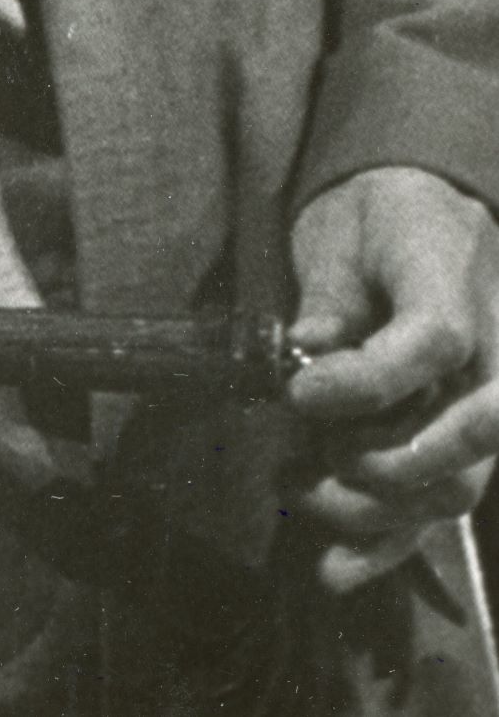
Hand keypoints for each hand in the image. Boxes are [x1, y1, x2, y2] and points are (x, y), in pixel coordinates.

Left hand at [288, 165, 498, 592]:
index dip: (365, 382)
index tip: (300, 393)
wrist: (428, 206)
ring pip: (456, 490)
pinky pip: (439, 508)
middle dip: (381, 462)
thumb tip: (307, 353)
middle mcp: (492, 353)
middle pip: (465, 440)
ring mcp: (486, 405)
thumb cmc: (379, 214)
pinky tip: (334, 569)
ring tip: (298, 488)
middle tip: (313, 449)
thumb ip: (330, 295)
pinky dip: (388, 547)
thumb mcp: (343, 229)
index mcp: (455, 282)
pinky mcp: (465, 443)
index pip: (433, 345)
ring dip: (373, 511)